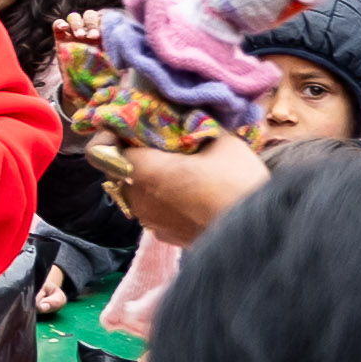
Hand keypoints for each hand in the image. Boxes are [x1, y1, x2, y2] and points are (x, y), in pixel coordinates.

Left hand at [105, 136, 269, 242]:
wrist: (260, 237)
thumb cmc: (238, 186)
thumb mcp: (222, 143)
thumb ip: (196, 129)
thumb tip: (188, 123)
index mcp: (145, 173)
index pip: (100, 151)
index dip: (108, 135)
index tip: (129, 127)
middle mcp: (139, 200)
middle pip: (120, 170)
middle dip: (135, 154)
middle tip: (163, 142)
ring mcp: (151, 223)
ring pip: (138, 191)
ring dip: (151, 177)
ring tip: (182, 167)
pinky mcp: (167, 237)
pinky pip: (155, 209)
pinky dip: (164, 198)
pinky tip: (191, 192)